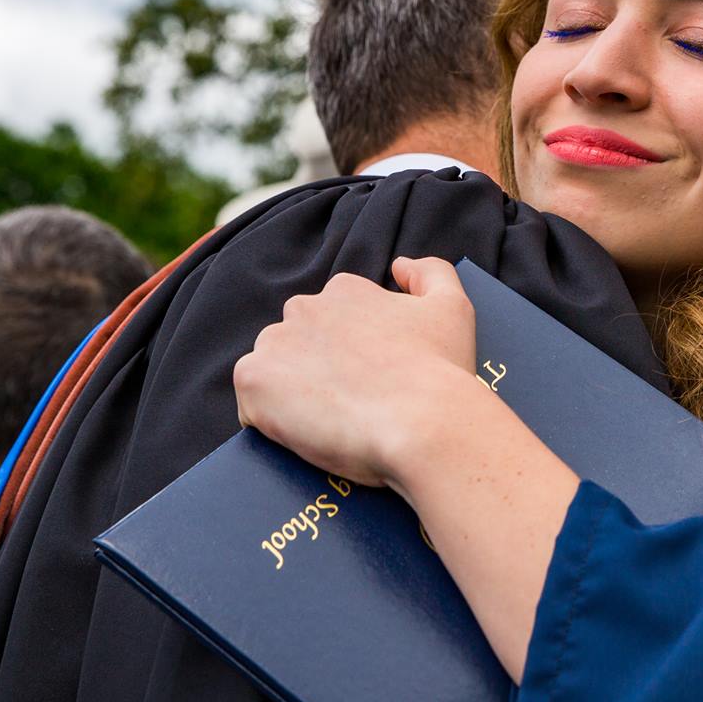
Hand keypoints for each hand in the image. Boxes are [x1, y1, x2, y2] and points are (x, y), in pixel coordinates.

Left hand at [234, 256, 481, 489]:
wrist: (424, 424)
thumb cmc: (442, 371)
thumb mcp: (453, 308)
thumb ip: (430, 272)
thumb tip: (400, 265)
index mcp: (343, 291)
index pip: (330, 320)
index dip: (347, 355)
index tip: (366, 379)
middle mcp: (303, 308)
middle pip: (295, 342)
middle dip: (313, 369)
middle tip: (347, 404)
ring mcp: (274, 345)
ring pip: (271, 371)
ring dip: (288, 394)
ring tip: (326, 423)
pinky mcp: (254, 382)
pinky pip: (249, 406)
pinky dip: (268, 422)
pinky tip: (303, 436)